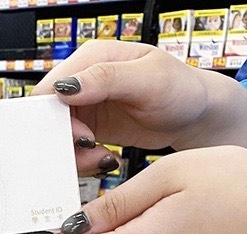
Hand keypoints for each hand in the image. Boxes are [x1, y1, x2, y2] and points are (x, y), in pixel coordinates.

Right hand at [35, 41, 213, 175]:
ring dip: (75, 155)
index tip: (80, 136)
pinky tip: (106, 159)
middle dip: (64, 140)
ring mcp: (88, 106)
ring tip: (102, 158)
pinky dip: (84, 160)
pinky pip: (74, 149)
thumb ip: (106, 79)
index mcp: (92, 59)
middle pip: (50, 116)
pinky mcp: (93, 128)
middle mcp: (84, 82)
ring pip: (59, 136)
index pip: (50, 88)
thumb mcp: (148, 79)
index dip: (54, 116)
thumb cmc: (181, 90)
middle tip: (90, 150)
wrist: (196, 115)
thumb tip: (66, 86)